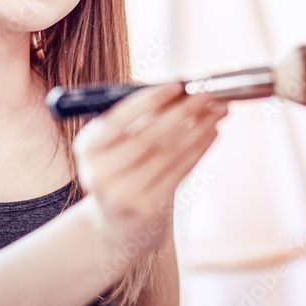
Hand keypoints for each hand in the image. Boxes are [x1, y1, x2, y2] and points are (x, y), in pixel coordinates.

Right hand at [74, 82, 227, 254]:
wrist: (117, 221)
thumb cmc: (122, 166)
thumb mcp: (116, 141)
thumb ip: (141, 114)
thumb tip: (181, 88)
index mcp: (88, 148)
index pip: (117, 120)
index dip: (148, 101)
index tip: (178, 84)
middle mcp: (100, 174)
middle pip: (147, 138)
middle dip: (182, 112)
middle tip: (208, 94)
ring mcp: (123, 195)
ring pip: (168, 154)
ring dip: (198, 129)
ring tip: (218, 111)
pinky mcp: (148, 208)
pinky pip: (180, 172)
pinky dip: (199, 149)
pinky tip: (212, 132)